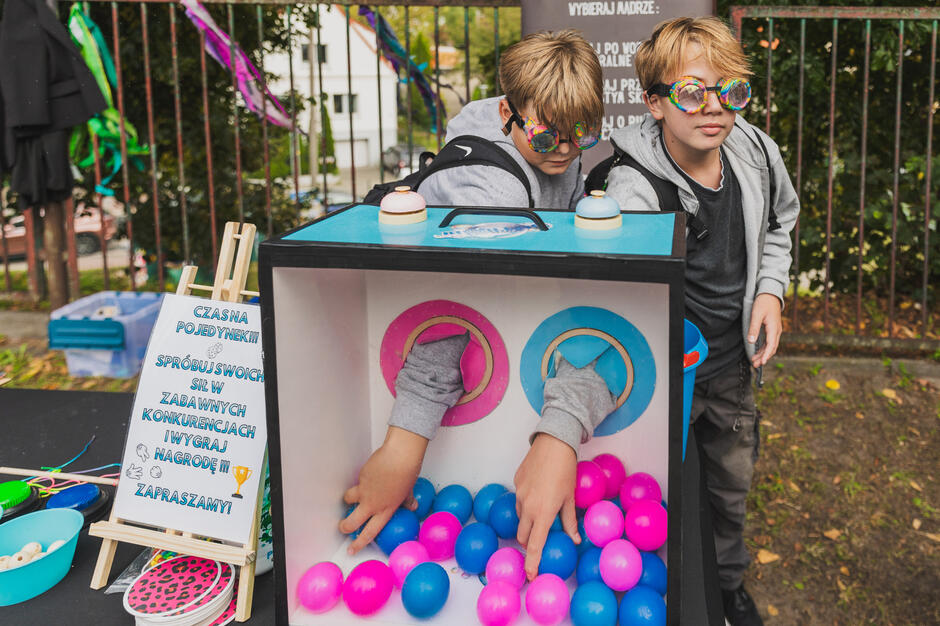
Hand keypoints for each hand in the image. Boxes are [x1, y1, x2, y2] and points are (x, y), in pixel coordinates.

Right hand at [339, 426, 427, 553]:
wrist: (399, 456)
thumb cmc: (407, 473)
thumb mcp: (408, 491)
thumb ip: (407, 501)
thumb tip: (412, 506)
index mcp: (386, 510)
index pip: (370, 532)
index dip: (359, 543)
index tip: (351, 550)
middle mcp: (373, 504)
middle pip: (351, 522)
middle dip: (344, 527)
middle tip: (343, 528)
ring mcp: (364, 491)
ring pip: (347, 500)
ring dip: (348, 501)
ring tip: (351, 499)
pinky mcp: (361, 478)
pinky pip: (356, 483)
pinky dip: (359, 482)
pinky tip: (368, 476)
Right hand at [514, 433, 579, 581]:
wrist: (553, 443)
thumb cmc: (566, 470)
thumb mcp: (570, 498)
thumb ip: (570, 521)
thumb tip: (575, 540)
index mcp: (543, 512)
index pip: (535, 545)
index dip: (532, 563)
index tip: (531, 576)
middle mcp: (527, 506)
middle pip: (523, 535)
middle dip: (530, 542)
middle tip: (541, 540)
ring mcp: (519, 493)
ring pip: (520, 517)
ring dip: (529, 521)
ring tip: (543, 509)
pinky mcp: (516, 482)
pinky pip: (519, 499)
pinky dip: (526, 503)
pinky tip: (538, 492)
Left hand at [748, 293, 782, 367]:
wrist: (770, 293)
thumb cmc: (763, 302)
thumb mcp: (756, 315)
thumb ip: (754, 328)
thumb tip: (751, 341)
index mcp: (774, 328)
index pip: (771, 346)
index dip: (766, 355)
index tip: (761, 363)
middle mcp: (777, 331)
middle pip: (772, 348)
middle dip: (764, 357)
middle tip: (755, 365)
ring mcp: (776, 330)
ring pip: (771, 346)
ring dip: (764, 354)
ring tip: (755, 361)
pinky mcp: (773, 329)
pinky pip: (770, 341)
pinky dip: (764, 348)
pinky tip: (758, 352)